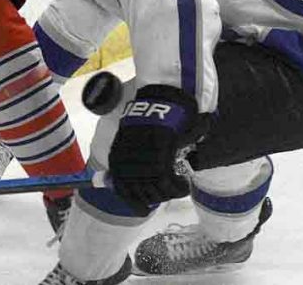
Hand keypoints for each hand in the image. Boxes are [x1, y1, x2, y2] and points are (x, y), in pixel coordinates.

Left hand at [107, 85, 206, 213]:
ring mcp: (144, 158)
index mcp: (118, 158)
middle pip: (144, 194)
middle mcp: (128, 161)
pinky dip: (179, 188)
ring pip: (158, 191)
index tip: (148, 205)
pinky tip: (184, 185)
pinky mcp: (162, 154)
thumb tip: (120, 184)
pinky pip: (171, 183)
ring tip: (179, 187)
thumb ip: (129, 162)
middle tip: (171, 189)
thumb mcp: (133, 141)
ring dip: (170, 193)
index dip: (137, 202)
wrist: (162, 98)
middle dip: (159, 196)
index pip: (124, 192)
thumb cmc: (151, 120)